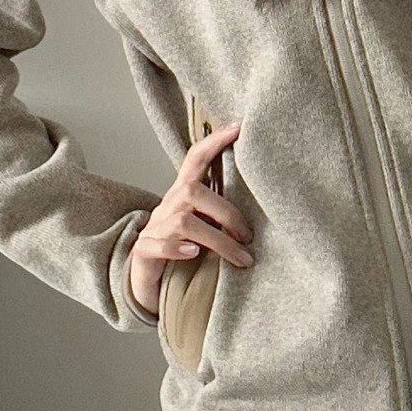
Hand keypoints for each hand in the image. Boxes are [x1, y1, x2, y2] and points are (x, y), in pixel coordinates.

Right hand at [129, 120, 252, 316]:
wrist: (149, 283)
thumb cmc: (184, 251)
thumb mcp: (204, 226)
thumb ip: (222, 213)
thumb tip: (267, 207)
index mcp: (183, 195)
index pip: (194, 159)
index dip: (213, 141)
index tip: (238, 127)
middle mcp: (167, 206)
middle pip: (193, 192)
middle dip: (228, 214)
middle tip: (249, 237)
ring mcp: (154, 228)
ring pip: (184, 221)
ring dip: (218, 241)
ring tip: (241, 258)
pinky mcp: (144, 252)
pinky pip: (158, 245)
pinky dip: (177, 248)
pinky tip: (193, 254)